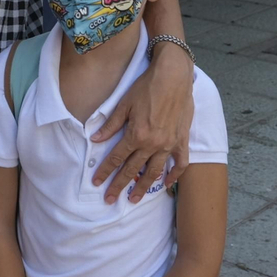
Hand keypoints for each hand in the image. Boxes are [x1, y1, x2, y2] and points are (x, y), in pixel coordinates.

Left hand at [91, 46, 192, 203]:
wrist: (173, 76)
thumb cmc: (146, 87)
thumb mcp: (124, 104)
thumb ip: (110, 125)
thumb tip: (94, 140)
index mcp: (136, 135)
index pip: (117, 158)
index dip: (105, 172)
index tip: (96, 183)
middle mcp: (152, 144)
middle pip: (132, 170)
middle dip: (119, 186)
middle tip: (110, 200)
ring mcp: (169, 144)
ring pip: (155, 172)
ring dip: (144, 187)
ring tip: (135, 199)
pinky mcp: (182, 140)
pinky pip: (180, 163)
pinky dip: (174, 175)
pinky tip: (166, 184)